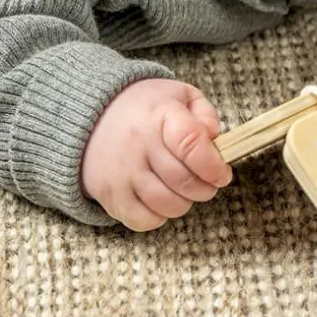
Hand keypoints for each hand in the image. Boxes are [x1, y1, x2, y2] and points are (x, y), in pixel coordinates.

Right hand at [80, 78, 232, 230]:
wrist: (94, 118)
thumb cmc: (146, 109)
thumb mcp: (180, 96)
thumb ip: (205, 114)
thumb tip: (214, 138)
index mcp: (159, 115)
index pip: (191, 144)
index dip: (214, 165)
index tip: (222, 173)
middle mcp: (138, 144)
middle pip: (184, 181)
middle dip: (206, 188)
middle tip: (208, 183)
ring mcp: (122, 172)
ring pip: (167, 205)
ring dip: (185, 202)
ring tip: (184, 189)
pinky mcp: (109, 194)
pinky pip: (144, 221)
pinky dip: (160, 216)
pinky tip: (162, 199)